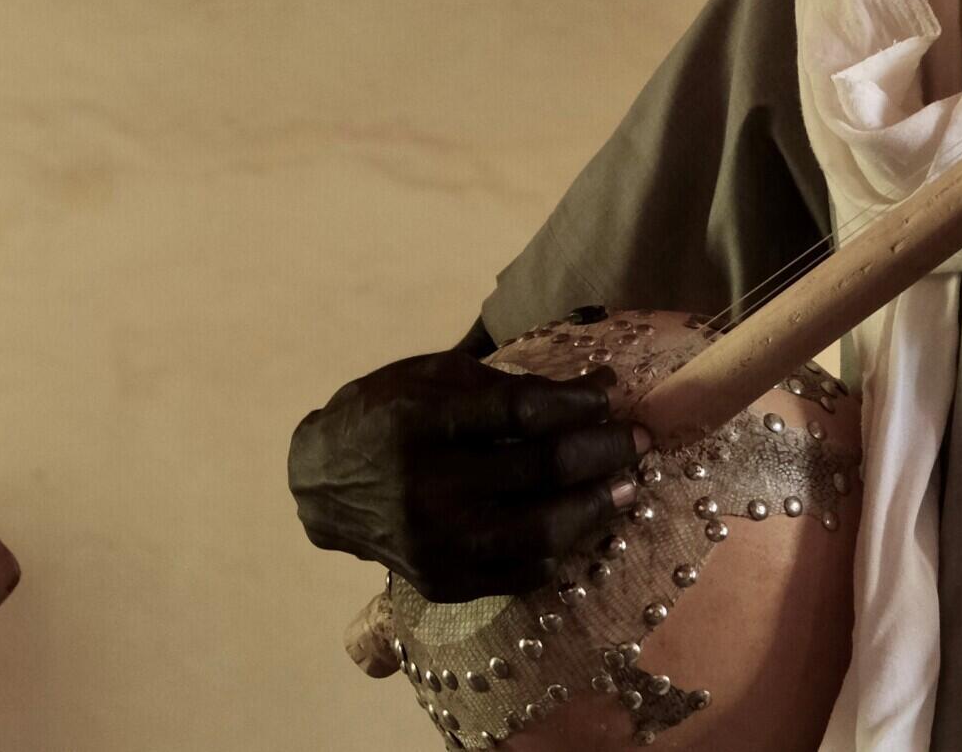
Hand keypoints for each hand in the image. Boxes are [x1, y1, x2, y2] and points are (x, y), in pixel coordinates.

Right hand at [287, 347, 648, 602]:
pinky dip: (562, 545)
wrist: (323, 484)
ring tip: (627, 485)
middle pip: (544, 467)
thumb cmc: (386, 415)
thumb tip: (599, 385)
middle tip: (638, 438)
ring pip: (543, 530)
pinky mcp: (441, 583)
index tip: (611, 392)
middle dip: (606, 448)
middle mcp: (426, 486)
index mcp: (420, 420)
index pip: (523, 411)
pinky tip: (583, 521)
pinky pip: (522, 571)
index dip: (580, 401)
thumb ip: (511, 385)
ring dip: (598, 504)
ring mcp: (434, 543)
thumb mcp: (435, 378)